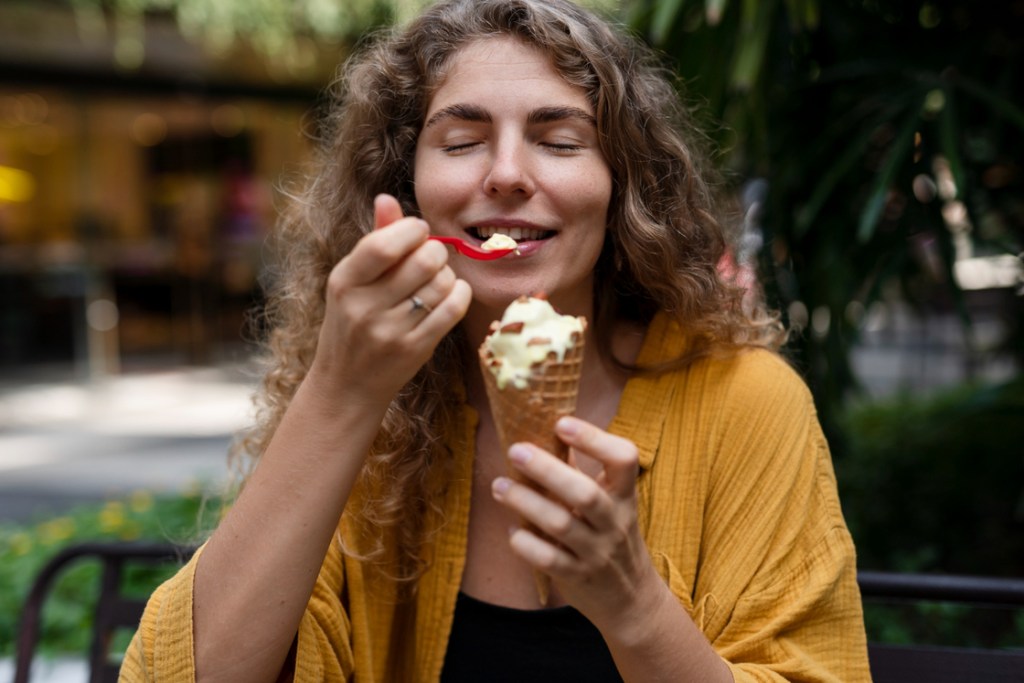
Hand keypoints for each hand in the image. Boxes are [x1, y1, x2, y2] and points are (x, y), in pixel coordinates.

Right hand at [308, 194, 471, 404]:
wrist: (348, 385)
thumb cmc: (352, 323)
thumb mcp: (351, 281)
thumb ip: (374, 240)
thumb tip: (387, 198)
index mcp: (344, 282)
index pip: (384, 244)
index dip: (412, 229)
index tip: (418, 232)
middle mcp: (364, 307)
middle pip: (424, 260)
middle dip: (436, 252)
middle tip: (431, 258)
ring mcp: (390, 332)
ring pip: (443, 283)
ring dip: (447, 276)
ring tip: (434, 282)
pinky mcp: (415, 350)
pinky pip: (453, 309)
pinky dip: (459, 295)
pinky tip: (450, 295)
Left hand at [491, 416, 663, 629]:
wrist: (631, 597)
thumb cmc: (611, 537)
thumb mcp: (609, 503)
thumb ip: (580, 472)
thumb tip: (542, 432)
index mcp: (623, 495)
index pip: (624, 459)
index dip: (594, 438)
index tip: (561, 423)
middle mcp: (614, 522)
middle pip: (584, 492)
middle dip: (546, 469)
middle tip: (515, 450)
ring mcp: (597, 552)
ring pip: (560, 524)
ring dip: (525, 502)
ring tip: (499, 486)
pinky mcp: (578, 577)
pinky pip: (548, 559)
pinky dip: (525, 543)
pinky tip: (512, 530)